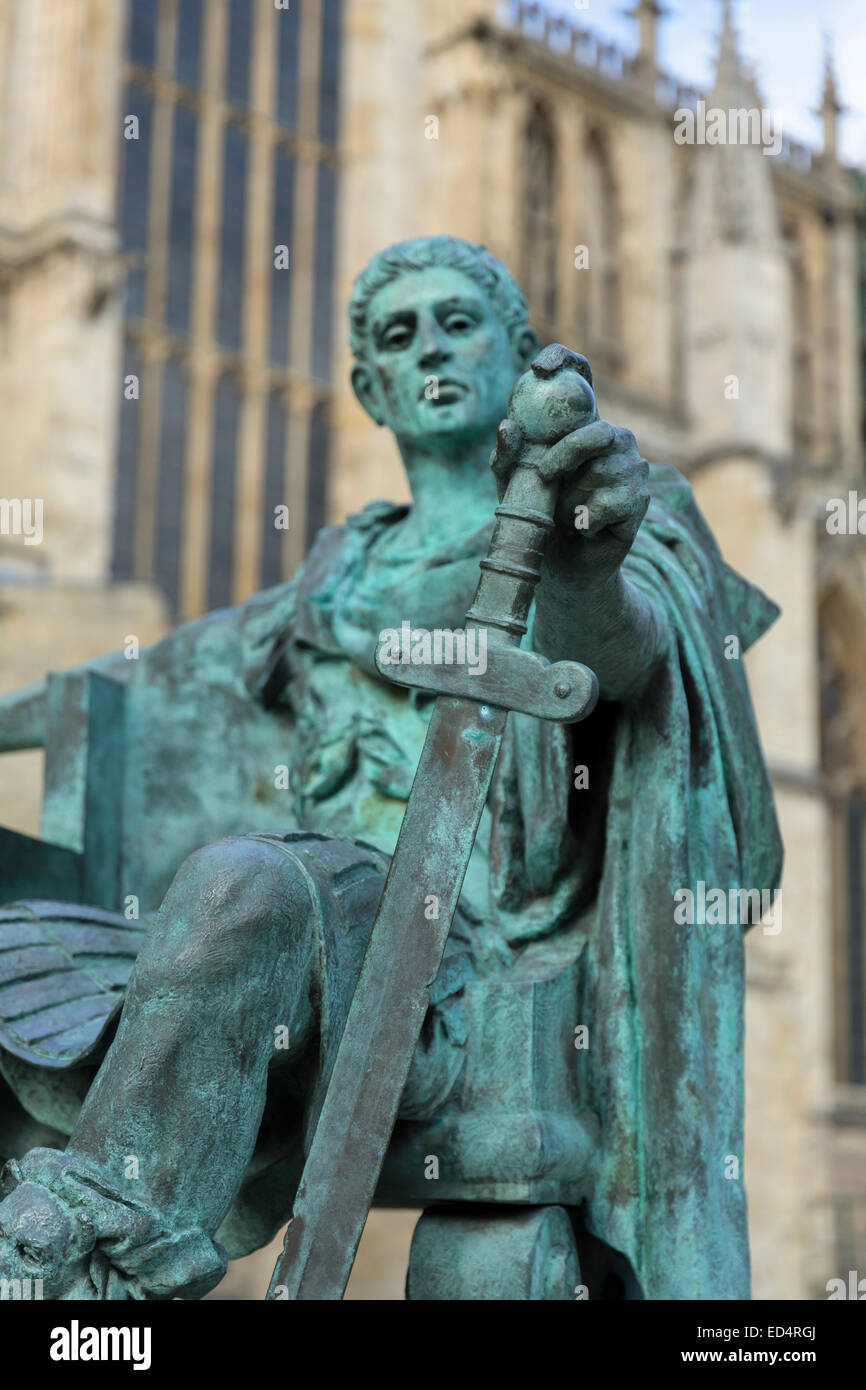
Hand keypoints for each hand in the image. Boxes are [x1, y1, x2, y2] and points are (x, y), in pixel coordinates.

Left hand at [491, 415, 649, 584]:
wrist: (562, 565)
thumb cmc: (540, 516)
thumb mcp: (515, 485)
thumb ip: (508, 455)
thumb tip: (506, 426)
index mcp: (595, 432)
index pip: (590, 416)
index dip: (568, 439)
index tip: (541, 459)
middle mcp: (622, 446)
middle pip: (600, 437)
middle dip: (567, 459)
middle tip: (546, 481)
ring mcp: (636, 473)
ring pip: (599, 473)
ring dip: (572, 501)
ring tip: (567, 516)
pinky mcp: (639, 502)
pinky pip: (607, 504)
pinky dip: (586, 521)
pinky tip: (585, 529)